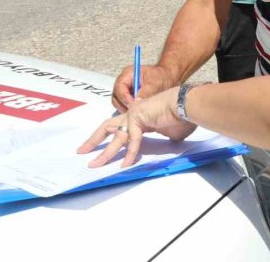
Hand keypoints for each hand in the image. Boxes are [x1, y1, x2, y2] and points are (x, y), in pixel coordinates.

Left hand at [78, 87, 197, 167]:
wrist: (187, 105)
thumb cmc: (182, 117)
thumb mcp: (172, 132)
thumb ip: (166, 136)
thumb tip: (170, 140)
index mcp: (140, 117)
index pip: (120, 128)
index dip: (110, 138)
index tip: (102, 148)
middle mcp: (133, 114)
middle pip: (107, 127)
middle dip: (94, 140)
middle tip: (81, 151)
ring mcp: (134, 115)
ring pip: (115, 137)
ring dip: (105, 153)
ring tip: (94, 165)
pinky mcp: (138, 118)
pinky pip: (132, 141)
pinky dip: (129, 154)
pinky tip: (125, 165)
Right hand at [112, 64, 177, 111]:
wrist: (169, 78)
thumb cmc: (162, 76)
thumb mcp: (155, 83)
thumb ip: (146, 92)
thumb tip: (136, 102)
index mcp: (128, 74)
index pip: (119, 87)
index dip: (124, 97)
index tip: (133, 105)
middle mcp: (124, 82)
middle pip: (116, 96)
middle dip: (124, 105)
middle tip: (134, 112)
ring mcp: (126, 91)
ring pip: (119, 103)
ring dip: (126, 109)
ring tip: (137, 114)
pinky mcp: (130, 99)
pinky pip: (125, 107)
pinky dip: (130, 111)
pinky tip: (139, 114)